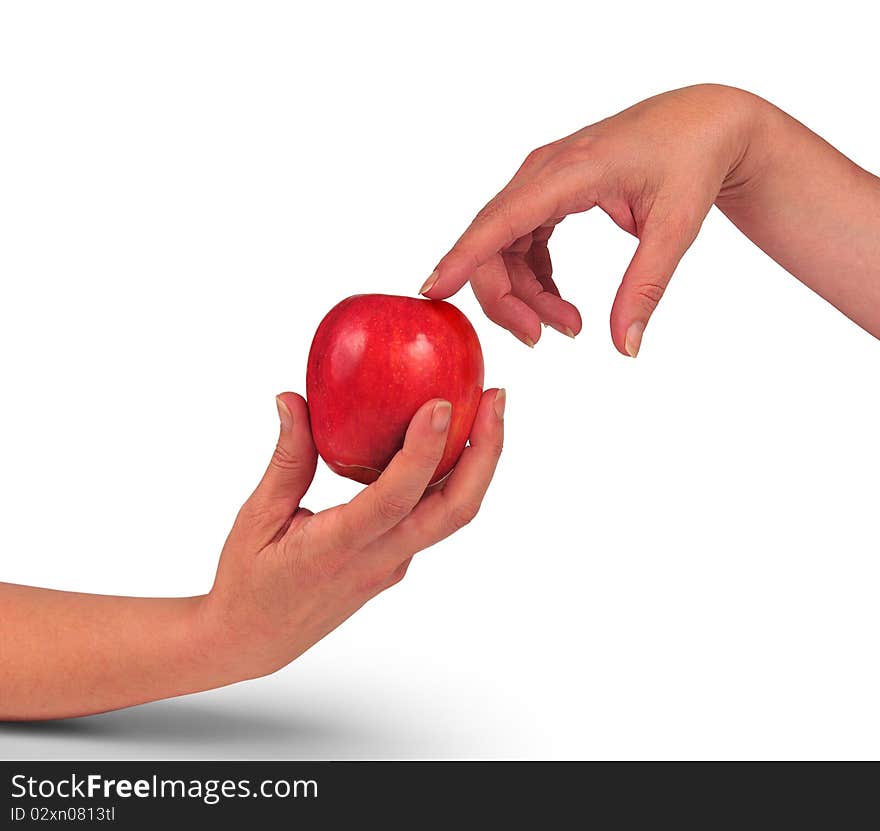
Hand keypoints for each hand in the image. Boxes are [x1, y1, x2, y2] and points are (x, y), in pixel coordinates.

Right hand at [200, 389, 504, 679]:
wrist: (257, 640)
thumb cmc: (249, 581)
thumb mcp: (257, 517)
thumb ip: (286, 458)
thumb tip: (292, 398)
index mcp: (338, 548)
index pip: (394, 500)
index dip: (422, 453)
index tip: (440, 404)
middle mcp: (379, 559)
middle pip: (454, 510)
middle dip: (486, 452)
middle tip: (496, 396)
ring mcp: (394, 563)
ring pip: (452, 514)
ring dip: (478, 463)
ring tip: (486, 409)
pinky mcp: (396, 560)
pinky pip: (434, 516)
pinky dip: (452, 475)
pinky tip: (447, 440)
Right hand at [421, 84, 760, 355]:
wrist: (703, 123)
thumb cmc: (691, 161)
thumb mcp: (675, 228)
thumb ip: (645, 287)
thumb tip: (625, 347)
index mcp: (570, 171)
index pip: (500, 220)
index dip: (462, 258)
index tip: (432, 291)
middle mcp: (544, 172)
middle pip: (492, 243)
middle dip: (506, 299)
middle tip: (542, 338)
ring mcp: (543, 181)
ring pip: (504, 248)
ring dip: (524, 295)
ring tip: (569, 325)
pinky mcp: (549, 193)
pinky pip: (521, 242)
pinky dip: (534, 279)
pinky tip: (559, 302)